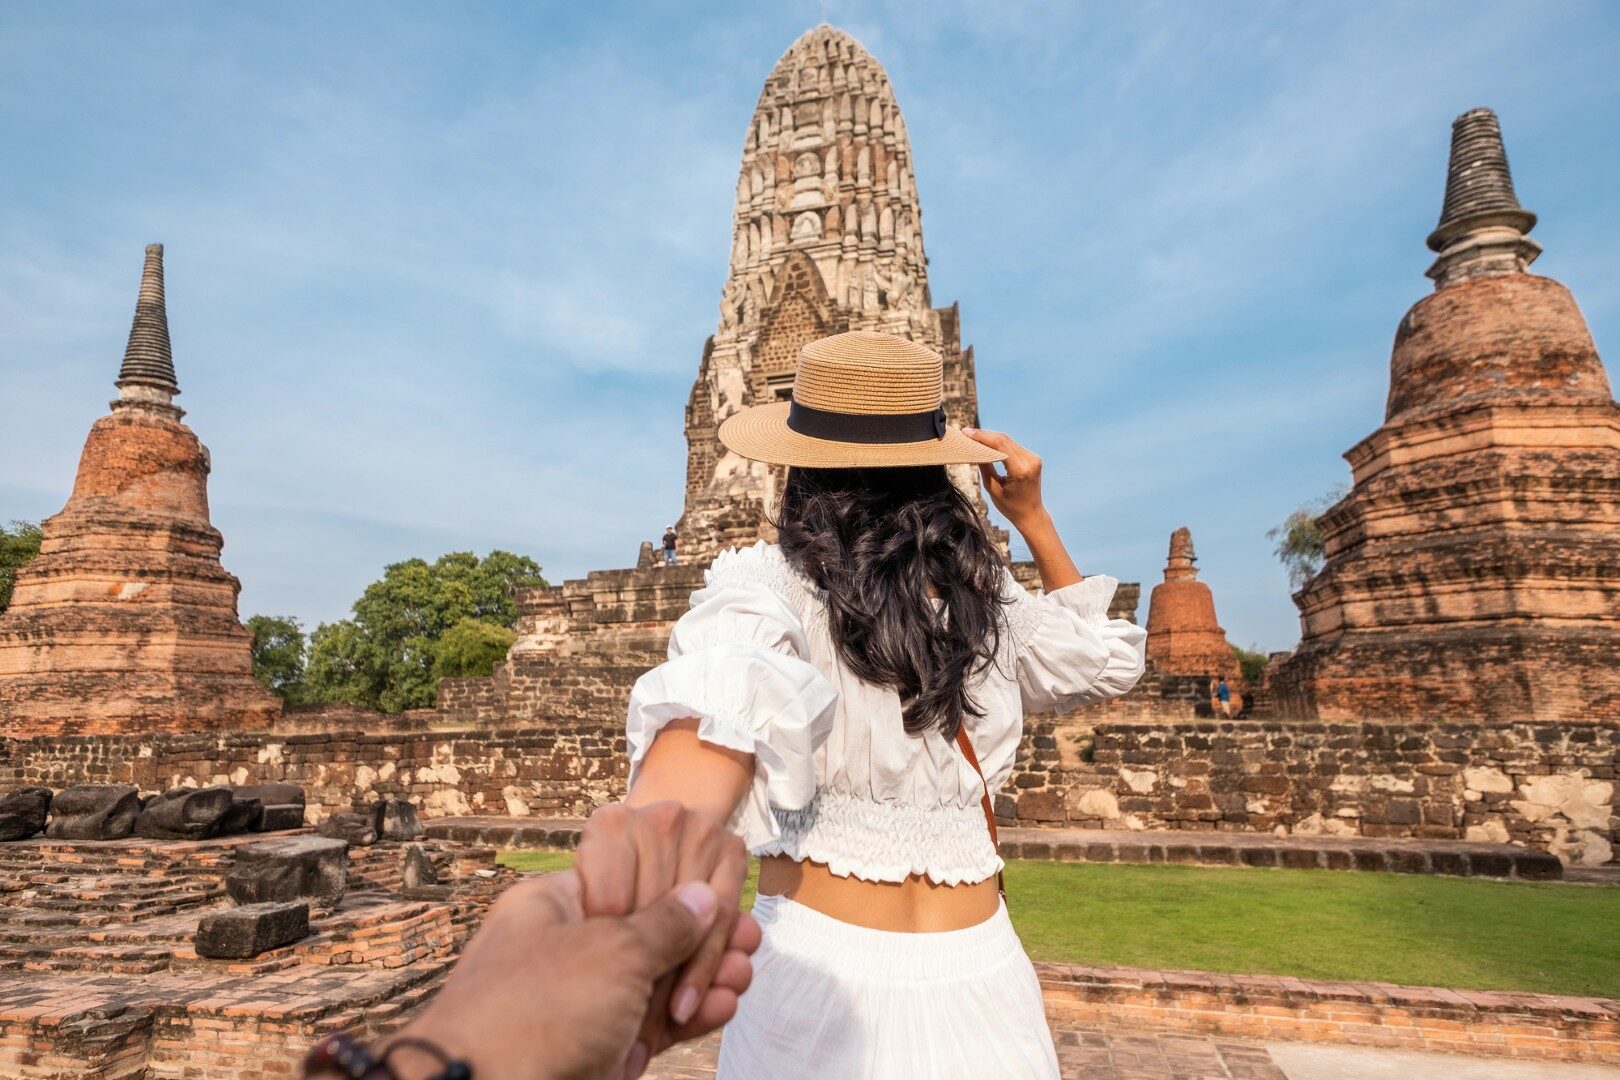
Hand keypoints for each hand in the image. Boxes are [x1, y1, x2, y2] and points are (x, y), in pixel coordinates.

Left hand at [381, 870, 749, 1079]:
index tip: (722, 895)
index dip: (676, 888)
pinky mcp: (594, 1052)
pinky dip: (686, 1018)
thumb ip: (665, 923)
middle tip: (746, 941)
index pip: (625, 878)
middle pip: (646, 934)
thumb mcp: (612, 951)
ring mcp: (578, 1004)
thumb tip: (701, 898)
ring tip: (742, 976)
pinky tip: (722, 1006)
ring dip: (702, 980)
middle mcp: (564, 950)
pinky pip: (648, 1025)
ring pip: (652, 983)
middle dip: (701, 940)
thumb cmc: (536, 1011)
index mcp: (552, 906)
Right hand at [964, 428, 1047, 531]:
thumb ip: (984, 467)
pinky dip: (999, 443)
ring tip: (974, 436)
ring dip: (991, 437)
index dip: (982, 436)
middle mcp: (1030, 461)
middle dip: (984, 435)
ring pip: (1008, 441)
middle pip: (1004, 440)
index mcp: (1020, 470)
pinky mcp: (1033, 458)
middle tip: (967, 433)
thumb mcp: (992, 488)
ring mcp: (1033, 458)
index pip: (1000, 445)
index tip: (967, 433)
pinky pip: (1013, 446)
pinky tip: (987, 442)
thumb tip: (975, 448)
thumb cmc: (1010, 506)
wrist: (1031, 514)